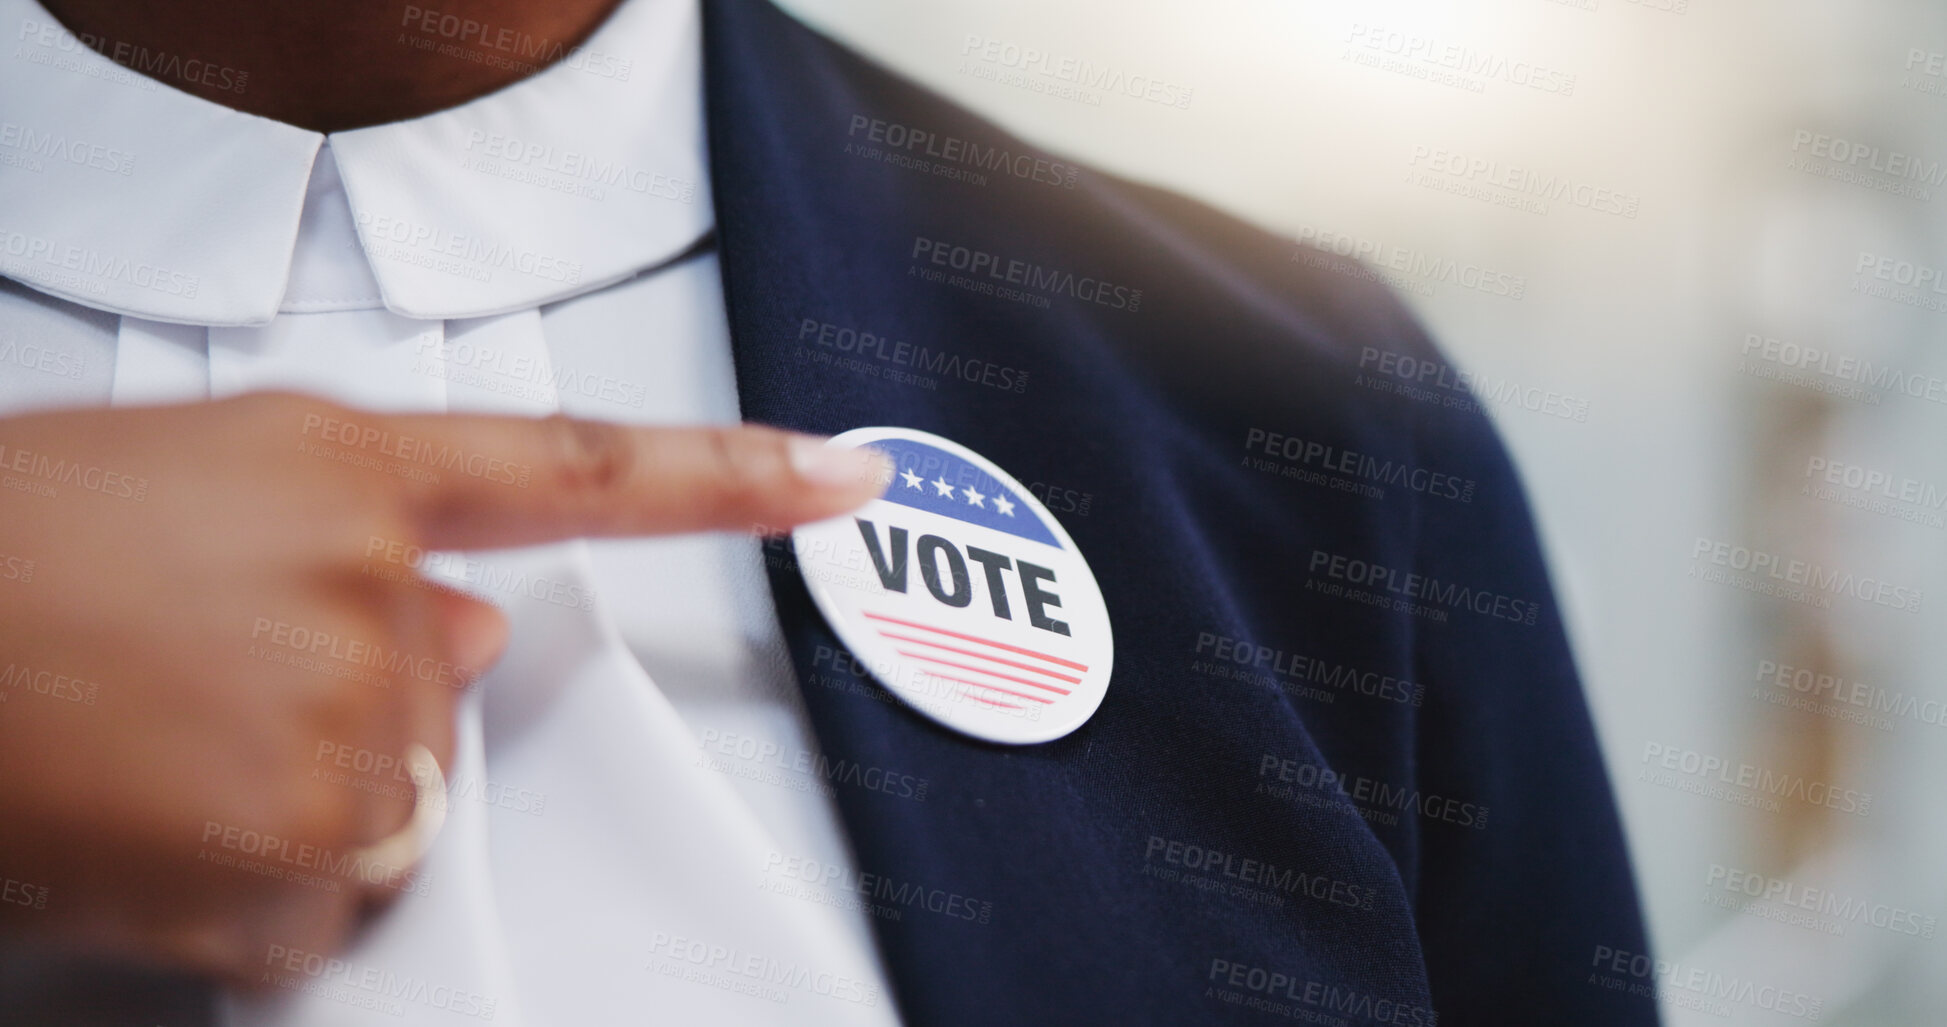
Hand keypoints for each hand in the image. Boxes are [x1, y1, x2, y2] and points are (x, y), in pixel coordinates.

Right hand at [0, 392, 887, 985]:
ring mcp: (349, 732)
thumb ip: (362, 535)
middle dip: (351, 701)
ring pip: (390, 807)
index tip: (843, 478)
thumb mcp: (195, 479)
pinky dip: (254, 890)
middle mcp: (378, 597)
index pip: (588, 471)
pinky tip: (158, 824)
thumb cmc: (10, 545)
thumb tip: (478, 618)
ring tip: (155, 743)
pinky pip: (328, 904)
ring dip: (295, 801)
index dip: (733, 478)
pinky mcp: (303, 859)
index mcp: (349, 472)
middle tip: (197, 675)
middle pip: (448, 688)